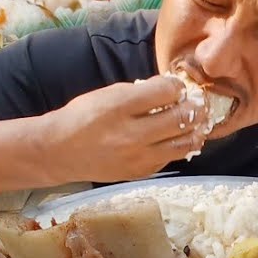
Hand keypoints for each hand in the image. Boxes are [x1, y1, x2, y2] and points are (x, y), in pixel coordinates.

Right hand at [46, 76, 209, 182]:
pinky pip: (170, 158)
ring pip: (183, 144)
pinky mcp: (139, 172)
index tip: (177, 86)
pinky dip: (178, 147)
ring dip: (195, 131)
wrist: (60, 151)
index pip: (166, 91)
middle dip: (195, 108)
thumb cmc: (83, 117)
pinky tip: (178, 139)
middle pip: (181, 118)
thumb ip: (140, 92)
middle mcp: (131, 134)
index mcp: (121, 106)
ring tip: (197, 123)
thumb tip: (171, 89)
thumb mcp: (108, 94)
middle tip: (198, 104)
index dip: (177, 86)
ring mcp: (137, 157)